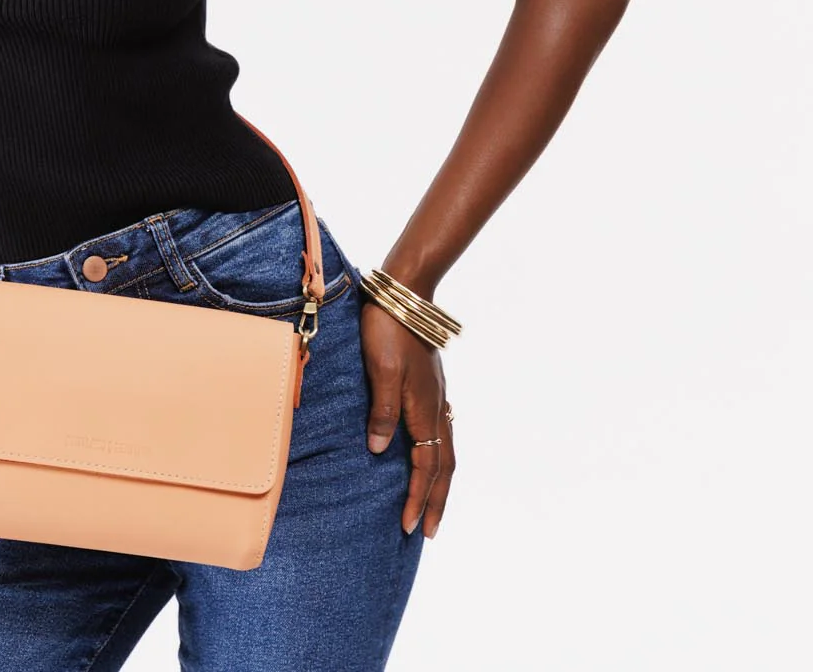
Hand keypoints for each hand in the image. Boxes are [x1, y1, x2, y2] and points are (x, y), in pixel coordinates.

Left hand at [360, 301, 455, 537]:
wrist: (405, 293)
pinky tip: (428, 454)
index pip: (427, 466)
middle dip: (437, 500)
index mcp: (425, 408)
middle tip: (430, 532)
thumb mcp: (380, 369)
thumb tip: (380, 451)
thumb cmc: (387, 328)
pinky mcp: (432, 385)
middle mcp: (437, 406)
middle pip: (444, 465)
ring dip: (440, 481)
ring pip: (446, 449)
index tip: (411, 526)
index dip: (419, 498)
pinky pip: (441, 431)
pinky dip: (438, 454)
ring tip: (433, 503)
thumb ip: (382, 410)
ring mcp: (437, 395)